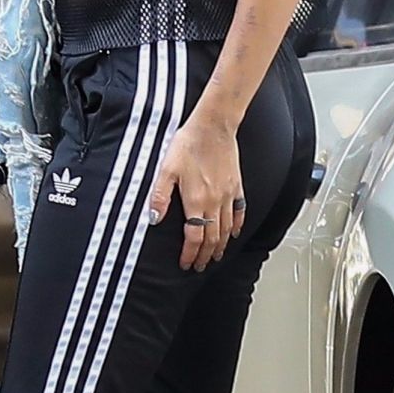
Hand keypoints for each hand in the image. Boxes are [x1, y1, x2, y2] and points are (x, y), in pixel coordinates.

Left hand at [147, 109, 244, 269]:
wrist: (214, 126)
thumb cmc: (190, 144)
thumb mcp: (166, 169)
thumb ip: (160, 196)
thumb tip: (153, 219)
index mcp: (196, 201)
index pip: (194, 237)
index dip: (190, 254)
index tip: (187, 264)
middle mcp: (215, 202)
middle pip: (211, 238)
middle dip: (205, 255)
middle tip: (200, 266)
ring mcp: (228, 195)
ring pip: (226, 229)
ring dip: (220, 246)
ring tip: (215, 256)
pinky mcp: (236, 186)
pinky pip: (239, 212)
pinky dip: (237, 226)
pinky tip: (234, 233)